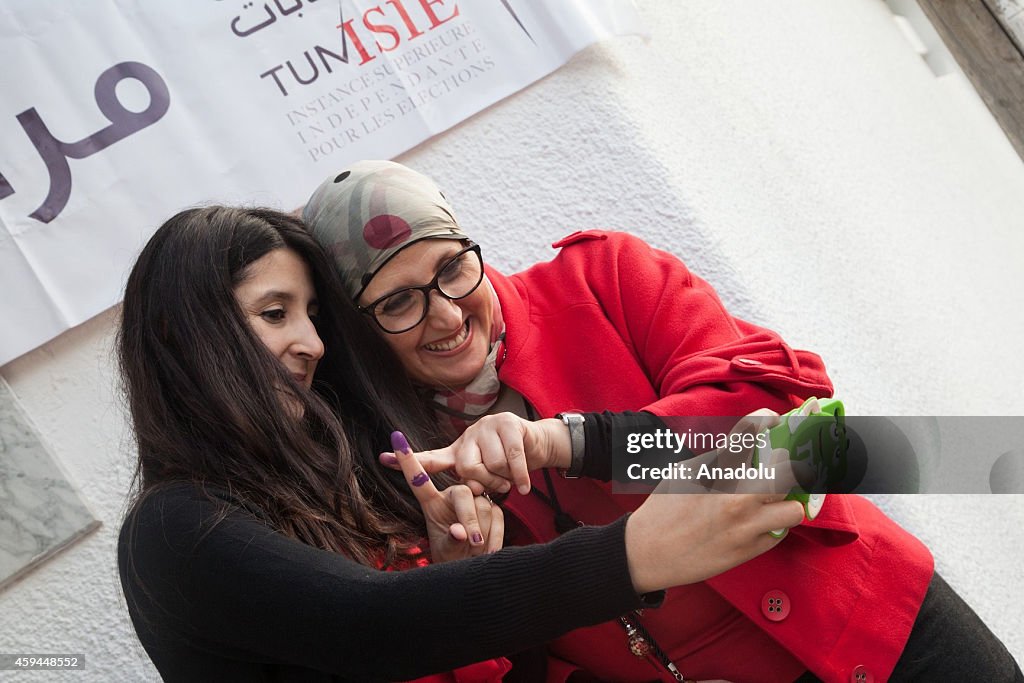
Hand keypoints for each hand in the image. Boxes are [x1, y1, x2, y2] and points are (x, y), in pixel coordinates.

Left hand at [380, 414, 569, 495]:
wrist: (536, 445)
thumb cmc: (507, 467)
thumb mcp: (485, 479)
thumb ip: (471, 494)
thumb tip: (460, 527)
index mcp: (458, 451)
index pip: (431, 458)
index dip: (408, 461)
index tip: (383, 458)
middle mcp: (469, 435)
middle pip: (467, 469)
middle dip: (485, 484)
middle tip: (497, 488)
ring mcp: (488, 426)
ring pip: (492, 465)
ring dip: (505, 480)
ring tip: (511, 480)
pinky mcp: (509, 425)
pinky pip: (512, 458)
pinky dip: (519, 477)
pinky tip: (523, 486)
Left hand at [391, 431, 503, 562]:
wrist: (476, 569)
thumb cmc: (453, 560)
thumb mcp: (447, 555)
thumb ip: (451, 543)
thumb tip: (459, 532)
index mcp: (432, 503)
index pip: (418, 480)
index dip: (407, 461)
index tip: (396, 438)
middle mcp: (452, 496)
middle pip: (463, 493)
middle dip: (469, 518)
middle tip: (473, 543)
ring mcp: (474, 500)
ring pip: (483, 505)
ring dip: (482, 531)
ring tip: (476, 550)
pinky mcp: (493, 507)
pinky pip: (498, 515)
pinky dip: (495, 535)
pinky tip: (488, 549)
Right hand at [624, 410, 804, 592]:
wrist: (648, 553)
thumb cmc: (664, 509)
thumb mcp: (684, 472)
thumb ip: (717, 460)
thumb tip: (746, 449)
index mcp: (716, 471)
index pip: (750, 433)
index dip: (767, 421)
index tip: (774, 422)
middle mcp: (735, 497)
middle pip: (788, 471)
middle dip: (791, 466)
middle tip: (783, 467)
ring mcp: (745, 526)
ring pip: (794, 509)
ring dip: (788, 503)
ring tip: (776, 502)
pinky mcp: (749, 550)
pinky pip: (780, 533)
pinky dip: (774, 525)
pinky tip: (760, 522)